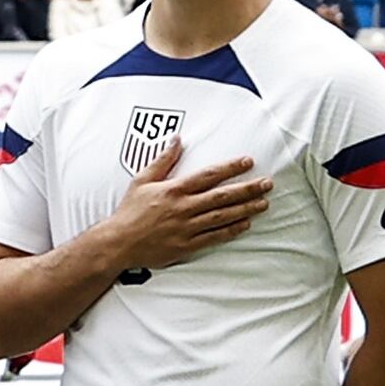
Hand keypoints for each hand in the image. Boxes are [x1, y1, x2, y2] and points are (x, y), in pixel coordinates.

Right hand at [99, 142, 269, 271]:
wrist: (116, 243)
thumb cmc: (128, 212)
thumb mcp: (141, 181)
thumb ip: (163, 160)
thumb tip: (177, 140)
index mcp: (173, 190)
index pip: (209, 175)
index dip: (231, 167)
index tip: (248, 161)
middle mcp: (183, 208)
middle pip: (222, 196)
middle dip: (248, 189)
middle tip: (267, 183)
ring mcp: (186, 227)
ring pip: (223, 216)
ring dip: (246, 209)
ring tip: (263, 203)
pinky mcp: (186, 245)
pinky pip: (214, 236)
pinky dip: (231, 230)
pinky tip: (246, 224)